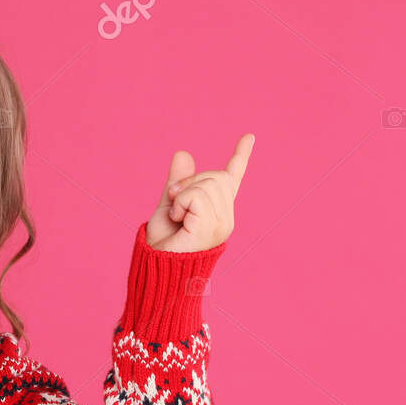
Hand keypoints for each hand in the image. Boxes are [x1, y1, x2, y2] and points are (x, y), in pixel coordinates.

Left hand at [146, 134, 253, 252]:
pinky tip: (178, 220)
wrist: (156, 267)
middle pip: (215, 175)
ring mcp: (222, 224)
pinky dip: (180, 203)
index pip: (233, 177)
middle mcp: (226, 217)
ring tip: (177, 216)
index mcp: (218, 210)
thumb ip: (179, 182)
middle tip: (174, 204)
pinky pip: (195, 196)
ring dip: (182, 194)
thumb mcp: (170, 204)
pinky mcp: (212, 228)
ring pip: (207, 184)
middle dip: (189, 182)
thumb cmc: (163, 243)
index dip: (241, 155)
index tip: (249, 136)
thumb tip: (183, 153)